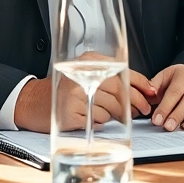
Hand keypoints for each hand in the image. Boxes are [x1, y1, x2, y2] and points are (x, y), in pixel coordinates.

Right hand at [14, 55, 154, 132]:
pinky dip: (100, 122)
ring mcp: (75, 94)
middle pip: (120, 90)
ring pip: (111, 107)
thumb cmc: (64, 90)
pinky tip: (90, 117)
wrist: (31, 102)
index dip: (141, 83)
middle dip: (136, 102)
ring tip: (107, 112)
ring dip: (116, 114)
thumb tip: (141, 89)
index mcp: (89, 61)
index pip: (123, 70)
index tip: (152, 93)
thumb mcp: (85, 73)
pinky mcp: (70, 113)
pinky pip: (98, 120)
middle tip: (143, 109)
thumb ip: (109, 76)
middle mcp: (82, 74)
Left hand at [148, 65, 183, 131]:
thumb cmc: (179, 80)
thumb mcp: (166, 77)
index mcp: (182, 74)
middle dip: (175, 114)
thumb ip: (155, 87)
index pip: (174, 92)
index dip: (165, 106)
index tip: (156, 119)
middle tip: (165, 126)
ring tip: (174, 127)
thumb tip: (145, 97)